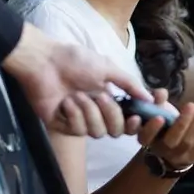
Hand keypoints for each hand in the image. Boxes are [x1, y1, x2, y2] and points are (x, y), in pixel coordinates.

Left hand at [2, 23, 152, 137]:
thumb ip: (129, 84)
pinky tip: (65, 102)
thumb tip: (150, 98)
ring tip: (76, 95)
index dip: (136, 122)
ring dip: (89, 112)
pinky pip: (78, 131)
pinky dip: (74, 115)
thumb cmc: (74, 60)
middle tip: (101, 96)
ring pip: (98, 132)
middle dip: (112, 114)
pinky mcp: (63, 126)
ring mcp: (80, 120)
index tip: (138, 116)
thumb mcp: (107, 67)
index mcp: (109, 98)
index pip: (129, 119)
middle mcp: (97, 111)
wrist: (43, 62)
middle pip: (116, 130)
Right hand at [137, 90, 193, 169]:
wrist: (169, 152)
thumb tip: (161, 93)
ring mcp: (180, 155)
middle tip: (191, 105)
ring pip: (190, 139)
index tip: (159, 117)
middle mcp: (162, 150)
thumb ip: (155, 100)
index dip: (152, 128)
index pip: (146, 136)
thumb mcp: (153, 112)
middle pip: (172, 140)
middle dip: (182, 123)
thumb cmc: (160, 125)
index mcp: (146, 139)